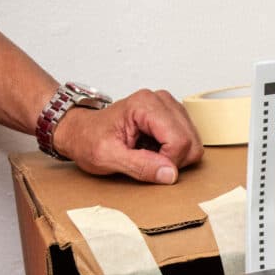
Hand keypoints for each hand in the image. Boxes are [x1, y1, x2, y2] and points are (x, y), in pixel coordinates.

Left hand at [53, 88, 202, 183]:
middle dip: (173, 160)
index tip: (147, 166)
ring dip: (174, 156)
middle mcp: (161, 100)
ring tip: (148, 154)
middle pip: (191, 141)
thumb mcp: (107, 158)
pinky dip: (174, 151)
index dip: (168, 162)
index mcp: (145, 105)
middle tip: (148, 162)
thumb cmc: (88, 140)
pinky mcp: (173, 115)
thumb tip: (171, 174)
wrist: (80, 131)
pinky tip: (154, 148)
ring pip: (194, 142)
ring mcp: (169, 106)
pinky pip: (189, 140)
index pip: (179, 140)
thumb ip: (140, 166)